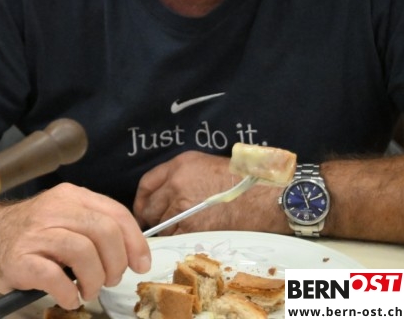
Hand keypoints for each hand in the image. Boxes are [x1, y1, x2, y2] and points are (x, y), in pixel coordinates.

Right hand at [0, 183, 149, 309]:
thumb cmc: (31, 233)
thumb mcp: (64, 217)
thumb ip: (95, 225)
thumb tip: (133, 252)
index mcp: (69, 196)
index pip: (116, 213)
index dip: (135, 242)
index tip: (140, 264)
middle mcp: (53, 209)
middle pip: (104, 232)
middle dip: (115, 264)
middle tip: (108, 279)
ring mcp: (35, 233)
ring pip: (84, 253)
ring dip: (94, 280)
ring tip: (87, 290)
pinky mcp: (20, 258)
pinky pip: (56, 278)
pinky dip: (68, 294)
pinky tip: (67, 296)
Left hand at [133, 151, 281, 233]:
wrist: (262, 198)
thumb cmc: (239, 180)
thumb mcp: (203, 164)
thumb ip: (179, 174)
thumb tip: (162, 193)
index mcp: (179, 166)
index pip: (146, 183)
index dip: (140, 199)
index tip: (142, 208)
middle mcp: (176, 184)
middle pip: (149, 207)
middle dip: (149, 217)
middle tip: (153, 224)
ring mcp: (183, 207)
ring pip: (161, 224)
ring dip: (164, 230)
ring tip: (173, 231)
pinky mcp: (193, 227)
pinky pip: (174, 236)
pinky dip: (175, 239)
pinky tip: (183, 238)